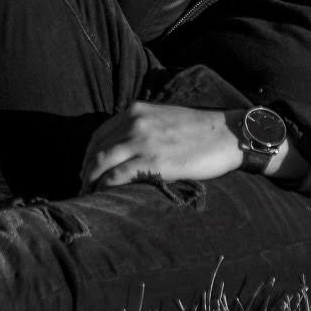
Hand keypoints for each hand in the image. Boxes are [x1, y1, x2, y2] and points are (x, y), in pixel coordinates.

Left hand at [80, 102, 242, 190]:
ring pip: (100, 163)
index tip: (86, 173)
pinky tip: (103, 199)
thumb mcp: (165, 118)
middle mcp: (135, 122)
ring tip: (88, 199)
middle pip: (95, 150)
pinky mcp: (153, 161)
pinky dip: (104, 188)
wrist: (228, 134)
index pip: (99, 135)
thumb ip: (143, 127)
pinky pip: (116, 176)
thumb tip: (125, 150)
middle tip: (83, 191)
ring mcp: (143, 141)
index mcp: (136, 111)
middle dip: (84, 173)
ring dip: (89, 184)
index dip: (88, 157)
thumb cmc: (201, 131)